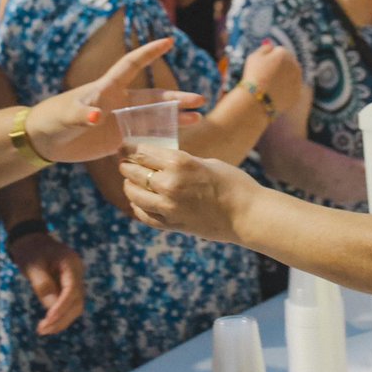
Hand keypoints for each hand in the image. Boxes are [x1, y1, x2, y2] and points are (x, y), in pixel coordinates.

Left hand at [5, 233, 83, 335]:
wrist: (31, 241)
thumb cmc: (30, 251)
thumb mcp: (32, 265)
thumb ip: (43, 285)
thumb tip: (51, 308)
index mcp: (71, 263)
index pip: (72, 290)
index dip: (62, 307)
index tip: (49, 319)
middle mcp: (77, 273)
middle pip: (77, 302)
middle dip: (61, 318)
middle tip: (42, 330)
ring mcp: (74, 280)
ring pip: (75, 306)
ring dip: (61, 320)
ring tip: (43, 330)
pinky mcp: (68, 287)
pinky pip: (68, 305)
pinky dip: (59, 316)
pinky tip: (47, 324)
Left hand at [28, 39, 204, 162]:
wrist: (45, 139)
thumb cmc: (52, 119)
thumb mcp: (65, 116)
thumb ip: (80, 115)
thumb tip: (97, 116)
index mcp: (106, 88)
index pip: (131, 65)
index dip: (149, 53)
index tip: (168, 41)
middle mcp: (119, 102)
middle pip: (153, 97)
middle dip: (176, 98)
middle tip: (200, 99)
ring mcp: (121, 120)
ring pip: (154, 117)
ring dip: (175, 117)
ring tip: (198, 118)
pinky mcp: (119, 139)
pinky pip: (145, 136)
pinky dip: (162, 137)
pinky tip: (179, 140)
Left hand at [118, 146, 258, 242]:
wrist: (248, 215)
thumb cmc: (233, 183)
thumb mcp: (206, 162)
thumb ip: (182, 162)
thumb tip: (162, 161)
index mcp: (179, 163)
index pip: (142, 152)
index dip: (130, 148)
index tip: (125, 146)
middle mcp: (169, 184)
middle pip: (133, 172)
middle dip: (126, 165)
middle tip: (124, 162)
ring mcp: (168, 208)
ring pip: (133, 194)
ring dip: (129, 186)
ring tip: (130, 181)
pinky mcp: (171, 225)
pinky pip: (144, 215)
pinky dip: (138, 206)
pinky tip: (139, 201)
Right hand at [241, 41, 307, 116]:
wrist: (256, 100)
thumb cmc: (253, 76)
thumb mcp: (254, 57)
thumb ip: (264, 49)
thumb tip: (272, 46)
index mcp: (284, 54)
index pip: (279, 52)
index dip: (269, 59)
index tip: (262, 67)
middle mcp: (294, 65)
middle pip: (288, 63)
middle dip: (280, 68)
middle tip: (267, 77)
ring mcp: (298, 80)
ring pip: (291, 76)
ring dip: (283, 79)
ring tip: (270, 86)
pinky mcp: (297, 94)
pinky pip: (291, 90)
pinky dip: (285, 91)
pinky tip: (274, 94)